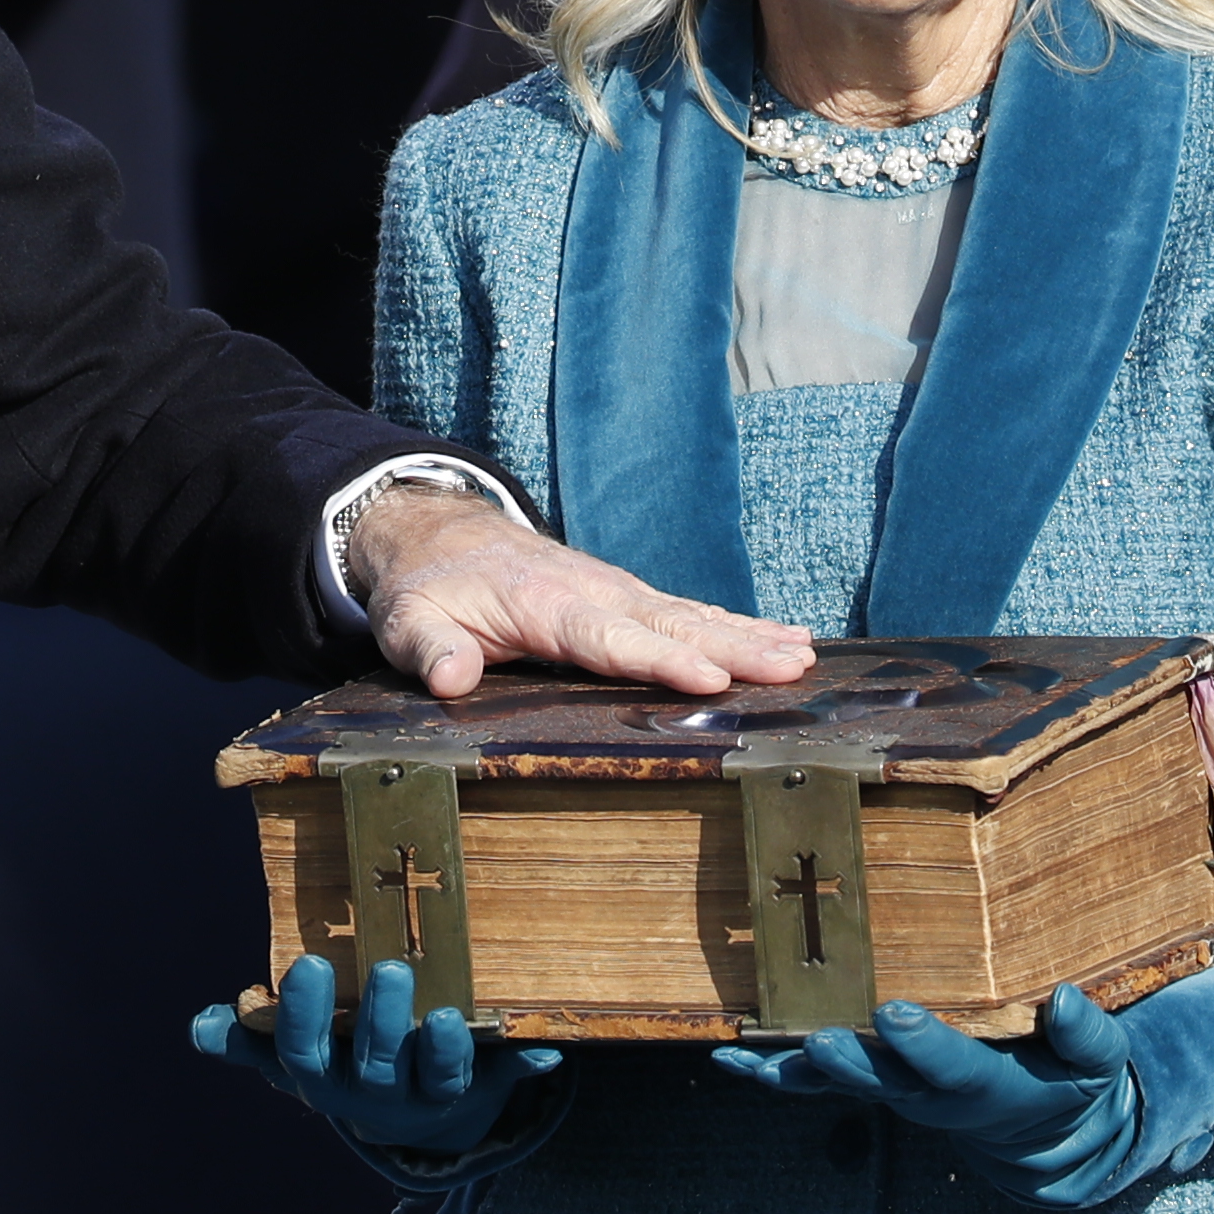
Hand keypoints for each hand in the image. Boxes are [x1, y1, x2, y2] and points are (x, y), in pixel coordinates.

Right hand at [192, 955, 555, 1158]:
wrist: (408, 1115)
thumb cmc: (342, 1061)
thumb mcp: (296, 1055)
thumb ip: (251, 1040)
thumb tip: (201, 1026)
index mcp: (327, 1080)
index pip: (307, 1055)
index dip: (306, 1018)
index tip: (307, 966)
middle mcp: (377, 1094)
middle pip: (376, 1065)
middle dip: (382, 1022)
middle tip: (391, 968)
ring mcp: (430, 1097)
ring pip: (438, 1079)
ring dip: (447, 1050)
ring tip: (451, 1015)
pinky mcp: (480, 1088)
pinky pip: (503, 1078)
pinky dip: (524, 1064)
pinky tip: (545, 1050)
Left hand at [345, 486, 811, 699]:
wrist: (442, 535)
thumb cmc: (428, 588)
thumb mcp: (407, 621)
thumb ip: (428, 649)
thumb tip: (450, 678)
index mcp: (545, 606)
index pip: (609, 638)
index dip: (658, 661)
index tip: (710, 678)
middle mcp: (594, 593)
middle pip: (670, 625)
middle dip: (734, 647)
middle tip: (794, 665)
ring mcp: (617, 593)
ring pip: (691, 616)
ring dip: (750, 636)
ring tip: (806, 655)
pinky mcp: (628, 599)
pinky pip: (689, 613)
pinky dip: (738, 625)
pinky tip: (786, 640)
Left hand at [717, 970, 1213, 1209]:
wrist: (1039, 1125)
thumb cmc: (1067, 1077)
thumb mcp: (1096, 1064)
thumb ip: (1087, 1037)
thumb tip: (1064, 999)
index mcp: (989, 1088)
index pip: (957, 1069)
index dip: (926, 1046)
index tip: (896, 1014)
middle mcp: (931, 1097)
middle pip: (885, 1082)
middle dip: (852, 1061)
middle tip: (821, 1038)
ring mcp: (895, 1090)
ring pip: (839, 1084)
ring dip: (795, 1068)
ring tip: (747, 1052)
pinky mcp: (871, 1080)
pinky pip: (814, 1081)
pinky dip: (773, 1071)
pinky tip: (728, 1057)